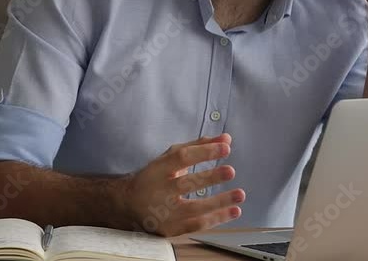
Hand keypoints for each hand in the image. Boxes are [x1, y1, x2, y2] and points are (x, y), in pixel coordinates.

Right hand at [122, 134, 244, 236]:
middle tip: (230, 171)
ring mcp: (164, 212)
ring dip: (219, 202)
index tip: (225, 147)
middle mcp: (160, 190)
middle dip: (210, 177)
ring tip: (240, 194)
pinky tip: (233, 211)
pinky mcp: (170, 228)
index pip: (182, 157)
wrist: (128, 204)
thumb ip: (199, 146)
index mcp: (159, 168)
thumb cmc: (155, 176)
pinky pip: (196, 225)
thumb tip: (226, 138)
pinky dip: (216, 219)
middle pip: (186, 183)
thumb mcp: (171, 157)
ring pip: (193, 208)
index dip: (204, 152)